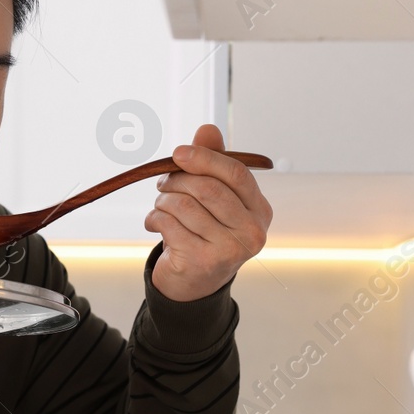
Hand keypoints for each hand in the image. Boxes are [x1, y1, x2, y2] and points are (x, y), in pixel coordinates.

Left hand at [145, 123, 272, 301]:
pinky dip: (154, 218)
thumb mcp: (213, 199)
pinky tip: (155, 224)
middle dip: (177, 180)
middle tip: (163, 184)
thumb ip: (212, 164)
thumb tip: (207, 128)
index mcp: (260, 210)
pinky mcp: (202, 262)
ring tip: (160, 206)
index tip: (178, 153)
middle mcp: (252, 232)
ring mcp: (229, 250)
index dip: (205, 158)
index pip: (236, 174)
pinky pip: (169, 224)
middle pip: (208, 188)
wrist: (193, 285)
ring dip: (163, 201)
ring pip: (185, 205)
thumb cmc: (204, 234)